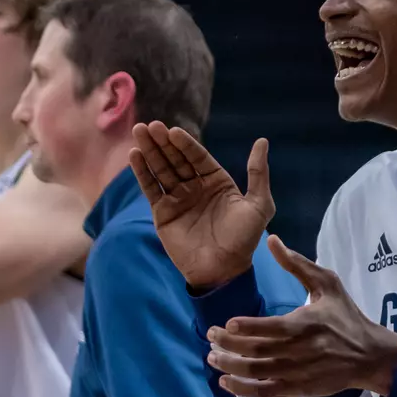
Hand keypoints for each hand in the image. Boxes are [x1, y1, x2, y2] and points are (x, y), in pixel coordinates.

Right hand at [129, 122, 274, 289]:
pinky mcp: (162, 213)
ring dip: (150, 150)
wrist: (222, 270)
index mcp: (217, 182)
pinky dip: (143, 172)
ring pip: (162, 170)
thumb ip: (258, 173)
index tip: (174, 131)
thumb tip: (262, 140)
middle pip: (177, 159)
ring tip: (139, 131)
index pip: (198, 157)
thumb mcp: (259, 205)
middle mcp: (196, 187)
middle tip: (151, 125)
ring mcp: (178, 199)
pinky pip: (151, 188)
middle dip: (164, 142)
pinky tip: (135, 155)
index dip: (186, 144)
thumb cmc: (244, 240)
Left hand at [205, 237, 396, 396]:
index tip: (227, 323)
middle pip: (258, 351)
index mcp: (307, 323)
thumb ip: (298, 264)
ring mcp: (299, 372)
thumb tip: (272, 240)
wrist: (370, 356)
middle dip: (229, 344)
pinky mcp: (298, 389)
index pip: (272, 328)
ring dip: (230, 366)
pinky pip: (265, 392)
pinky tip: (226, 381)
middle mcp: (301, 350)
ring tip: (213, 357)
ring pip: (257, 372)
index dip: (248, 328)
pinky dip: (243, 389)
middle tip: (211, 336)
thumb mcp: (328, 283)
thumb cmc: (346, 316)